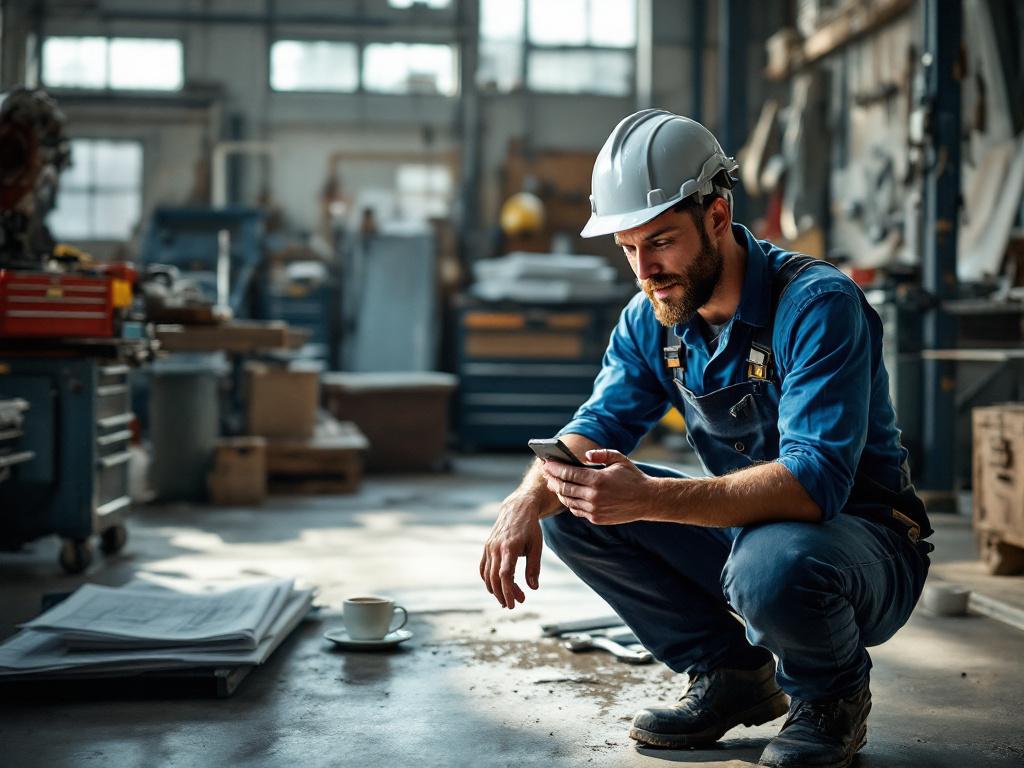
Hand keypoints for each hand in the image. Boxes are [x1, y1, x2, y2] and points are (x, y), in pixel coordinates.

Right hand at [479, 492, 543, 609]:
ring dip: (496, 590)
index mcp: (509, 547)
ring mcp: (489, 547)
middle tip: (515, 603)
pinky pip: (483, 568)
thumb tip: (533, 587)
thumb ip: (533, 567)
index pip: (505, 575)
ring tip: (507, 598)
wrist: (517, 509)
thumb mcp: (536, 546)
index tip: (514, 604)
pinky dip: (487, 580)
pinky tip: (496, 587)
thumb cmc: (530, 528)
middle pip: (495, 578)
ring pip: (487, 575)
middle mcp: (496, 548)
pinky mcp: (486, 547)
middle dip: (503, 594)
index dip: (508, 591)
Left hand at [541, 449, 654, 524]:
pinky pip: (577, 510)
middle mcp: (593, 496)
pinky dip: (569, 502)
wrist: (647, 500)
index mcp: (598, 479)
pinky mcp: (596, 519)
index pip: (568, 473)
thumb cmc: (632, 477)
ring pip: (568, 501)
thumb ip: (601, 454)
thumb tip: (585, 455)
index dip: (555, 468)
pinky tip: (567, 495)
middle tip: (546, 473)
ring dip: (558, 492)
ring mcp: (594, 509)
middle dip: (552, 479)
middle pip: (564, 487)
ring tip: (553, 484)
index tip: (546, 463)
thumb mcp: (619, 459)